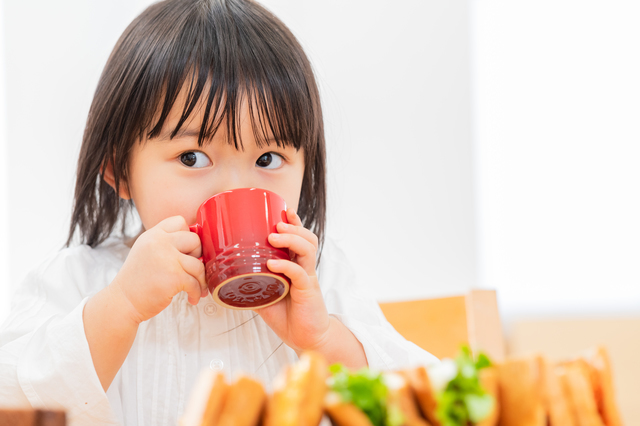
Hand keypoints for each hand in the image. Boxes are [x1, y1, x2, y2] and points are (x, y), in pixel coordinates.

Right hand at [112, 216, 207, 323]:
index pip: (180, 221)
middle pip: (194, 240)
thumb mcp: (146, 251)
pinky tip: (191, 298)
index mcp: (153, 235)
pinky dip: (196, 293)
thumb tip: (196, 245)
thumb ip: (165, 244)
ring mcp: (167, 259)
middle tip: (191, 269)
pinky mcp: (174, 277)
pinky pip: (195, 283)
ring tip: (197, 289)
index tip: (187, 251)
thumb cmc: (137, 281)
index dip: (188, 235)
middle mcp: (159, 243)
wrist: (123, 302)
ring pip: (198, 265)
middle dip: (198, 256)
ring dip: (200, 280)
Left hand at [254, 208, 331, 352]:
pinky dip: (286, 266)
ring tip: (275, 236)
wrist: (306, 337)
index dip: (294, 222)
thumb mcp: (263, 295)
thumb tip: (222, 275)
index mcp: (296, 264)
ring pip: (307, 250)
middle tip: (276, 224)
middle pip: (307, 238)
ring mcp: (308, 278)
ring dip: (291, 240)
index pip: (299, 237)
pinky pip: (299, 274)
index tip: (284, 210)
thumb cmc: (287, 314)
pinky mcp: (308, 292)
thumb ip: (250, 283)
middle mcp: (305, 268)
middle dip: (292, 227)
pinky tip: (273, 264)